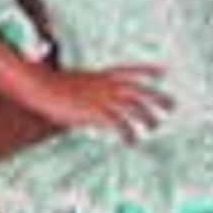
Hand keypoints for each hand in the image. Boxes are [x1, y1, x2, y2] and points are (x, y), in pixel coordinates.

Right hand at [24, 62, 173, 139]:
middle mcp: (106, 84)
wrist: (40, 87)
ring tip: (154, 127)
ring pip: (133, 106)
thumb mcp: (73, 83)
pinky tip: (131, 142)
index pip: (129, 70)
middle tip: (172, 105)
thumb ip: (87, 89)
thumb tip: (91, 100)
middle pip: (139, 89)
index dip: (147, 70)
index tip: (163, 71)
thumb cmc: (51, 86)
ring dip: (146, 117)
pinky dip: (128, 133)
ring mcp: (102, 97)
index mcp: (101, 75)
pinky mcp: (96, 111)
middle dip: (157, 96)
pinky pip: (118, 124)